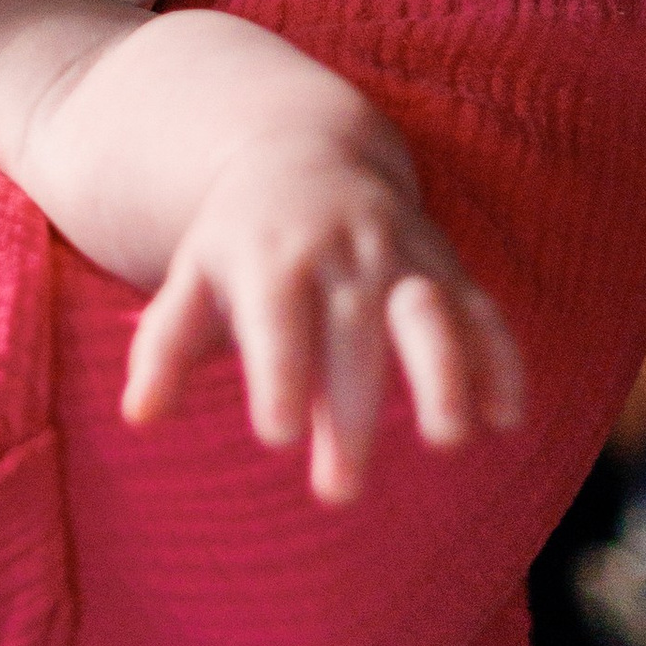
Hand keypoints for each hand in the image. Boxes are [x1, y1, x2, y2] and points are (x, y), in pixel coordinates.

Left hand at [120, 141, 523, 507]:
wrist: (302, 153)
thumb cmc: (237, 244)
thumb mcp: (190, 281)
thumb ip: (163, 348)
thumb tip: (137, 417)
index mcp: (270, 258)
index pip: (276, 321)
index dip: (277, 375)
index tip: (274, 437)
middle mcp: (341, 251)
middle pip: (351, 335)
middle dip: (349, 413)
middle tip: (340, 492)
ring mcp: (400, 254)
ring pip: (430, 313)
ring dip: (443, 374)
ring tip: (448, 440)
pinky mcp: (446, 265)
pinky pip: (480, 309)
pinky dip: (499, 358)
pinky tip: (508, 418)